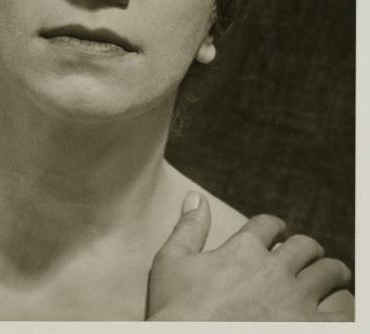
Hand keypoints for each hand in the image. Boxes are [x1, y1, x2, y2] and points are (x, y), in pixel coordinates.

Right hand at [147, 192, 352, 320]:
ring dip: (331, 273)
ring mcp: (296, 300)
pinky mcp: (311, 327)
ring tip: (332, 277)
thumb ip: (188, 227)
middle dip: (307, 249)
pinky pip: (344, 309)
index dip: (274, 226)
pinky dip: (343, 304)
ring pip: (329, 273)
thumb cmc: (175, 312)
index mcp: (243, 249)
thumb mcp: (170, 263)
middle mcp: (274, 268)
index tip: (277, 231)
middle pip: (305, 246)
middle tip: (309, 256)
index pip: (268, 225)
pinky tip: (337, 307)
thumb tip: (195, 195)